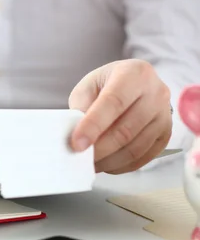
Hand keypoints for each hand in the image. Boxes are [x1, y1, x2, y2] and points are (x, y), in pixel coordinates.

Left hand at [68, 59, 171, 173]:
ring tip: (91, 164)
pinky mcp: (165, 134)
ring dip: (109, 161)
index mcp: (134, 74)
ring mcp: (164, 114)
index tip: (76, 144)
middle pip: (126, 129)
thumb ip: (81, 108)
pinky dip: (122, 165)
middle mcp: (155, 92)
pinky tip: (107, 165)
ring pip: (136, 147)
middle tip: (80, 159)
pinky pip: (144, 156)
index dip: (93, 126)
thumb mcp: (88, 87)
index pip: (113, 102)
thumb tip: (75, 136)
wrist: (132, 84)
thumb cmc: (106, 85)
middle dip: (100, 149)